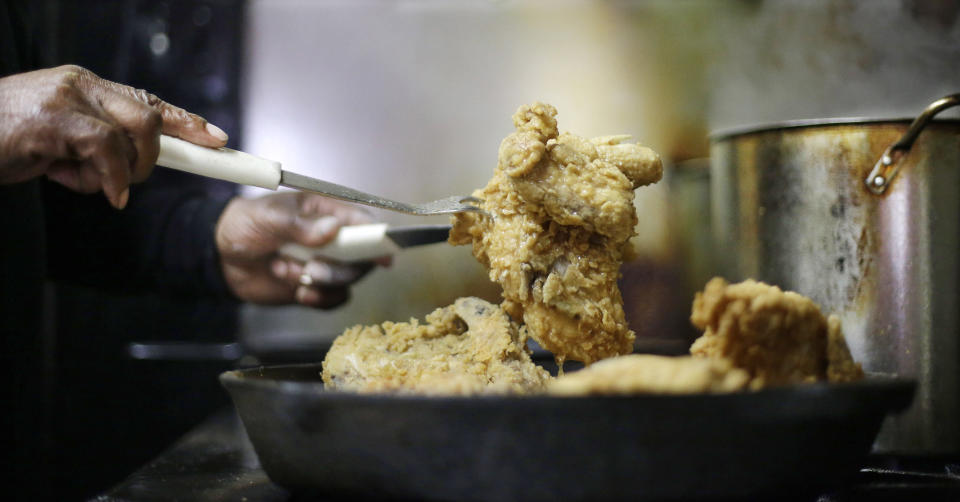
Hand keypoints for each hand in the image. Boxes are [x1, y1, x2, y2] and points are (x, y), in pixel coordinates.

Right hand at [0, 65, 227, 207]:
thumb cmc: (7, 142)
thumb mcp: (61, 143)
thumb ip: (97, 147)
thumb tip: (130, 169)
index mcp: (87, 87)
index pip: (147, 102)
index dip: (186, 121)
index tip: (216, 139)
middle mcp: (82, 84)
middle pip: (149, 118)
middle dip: (152, 160)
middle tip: (125, 184)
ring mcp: (68, 97)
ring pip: (134, 134)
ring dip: (122, 172)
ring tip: (83, 181)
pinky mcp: (55, 118)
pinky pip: (106, 149)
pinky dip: (111, 178)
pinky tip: (101, 192)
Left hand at [216, 192, 388, 308]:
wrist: (220, 256)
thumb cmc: (244, 225)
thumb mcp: (267, 217)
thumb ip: (300, 224)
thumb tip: (333, 228)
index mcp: (326, 211)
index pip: (363, 222)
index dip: (378, 237)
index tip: (384, 254)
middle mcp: (332, 239)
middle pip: (362, 257)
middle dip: (338, 268)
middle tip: (311, 268)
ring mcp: (325, 263)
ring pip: (346, 281)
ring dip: (319, 282)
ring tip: (285, 270)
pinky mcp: (315, 287)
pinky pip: (333, 299)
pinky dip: (318, 299)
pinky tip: (297, 292)